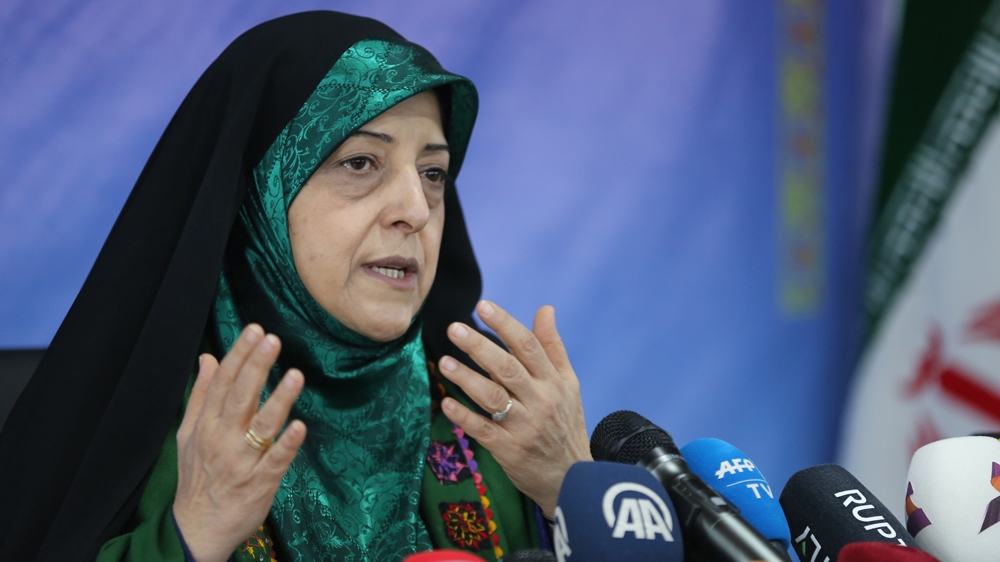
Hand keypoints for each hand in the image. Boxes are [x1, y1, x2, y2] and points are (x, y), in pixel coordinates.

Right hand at [173, 324, 306, 561]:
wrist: (197, 528)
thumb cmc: (197, 477)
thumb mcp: (188, 434)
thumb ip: (200, 395)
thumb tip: (207, 357)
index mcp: (206, 425)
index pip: (222, 383)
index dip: (238, 355)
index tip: (254, 331)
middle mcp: (222, 439)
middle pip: (239, 397)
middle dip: (256, 366)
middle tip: (271, 339)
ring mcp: (242, 461)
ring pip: (261, 425)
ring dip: (278, 399)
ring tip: (295, 375)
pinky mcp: (260, 482)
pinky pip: (276, 460)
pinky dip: (287, 444)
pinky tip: (300, 426)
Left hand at [438, 301, 590, 516]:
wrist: (571, 477)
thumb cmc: (566, 423)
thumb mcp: (568, 384)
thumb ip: (553, 346)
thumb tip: (545, 309)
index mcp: (553, 381)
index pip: (529, 346)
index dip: (506, 324)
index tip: (483, 306)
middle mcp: (540, 401)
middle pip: (507, 368)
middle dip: (480, 346)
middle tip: (454, 328)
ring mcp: (523, 426)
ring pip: (493, 398)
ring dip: (467, 379)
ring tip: (444, 362)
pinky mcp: (508, 450)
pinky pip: (483, 430)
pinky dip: (464, 417)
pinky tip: (447, 403)